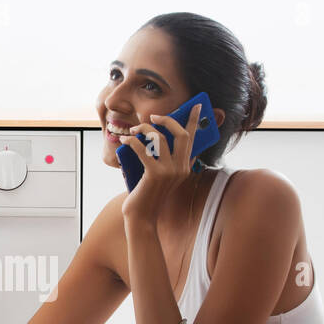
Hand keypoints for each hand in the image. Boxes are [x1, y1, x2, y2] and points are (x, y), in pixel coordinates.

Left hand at [119, 102, 202, 225]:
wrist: (142, 217)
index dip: (195, 121)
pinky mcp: (155, 174)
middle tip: (154, 117)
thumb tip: (160, 136)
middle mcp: (181, 168)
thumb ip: (166, 159)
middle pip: (181, 134)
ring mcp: (170, 172)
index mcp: (185, 167)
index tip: (197, 106)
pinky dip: (133, 141)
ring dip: (145, 129)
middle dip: (168, 120)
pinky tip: (126, 140)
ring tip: (133, 130)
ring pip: (160, 138)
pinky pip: (144, 149)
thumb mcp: (161, 176)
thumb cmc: (148, 194)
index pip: (193, 139)